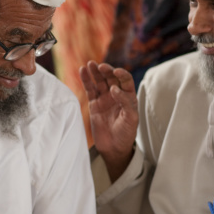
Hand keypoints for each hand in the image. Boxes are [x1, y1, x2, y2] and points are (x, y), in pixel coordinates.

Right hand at [79, 61, 137, 179]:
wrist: (114, 148)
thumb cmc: (126, 134)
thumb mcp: (131, 118)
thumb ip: (125, 102)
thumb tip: (113, 88)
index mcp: (129, 97)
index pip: (125, 81)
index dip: (121, 74)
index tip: (116, 72)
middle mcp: (116, 95)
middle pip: (111, 78)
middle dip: (106, 71)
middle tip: (101, 67)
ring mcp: (104, 99)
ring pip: (99, 82)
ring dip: (95, 72)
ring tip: (90, 64)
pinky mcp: (94, 104)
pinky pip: (90, 90)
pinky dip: (86, 80)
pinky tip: (83, 71)